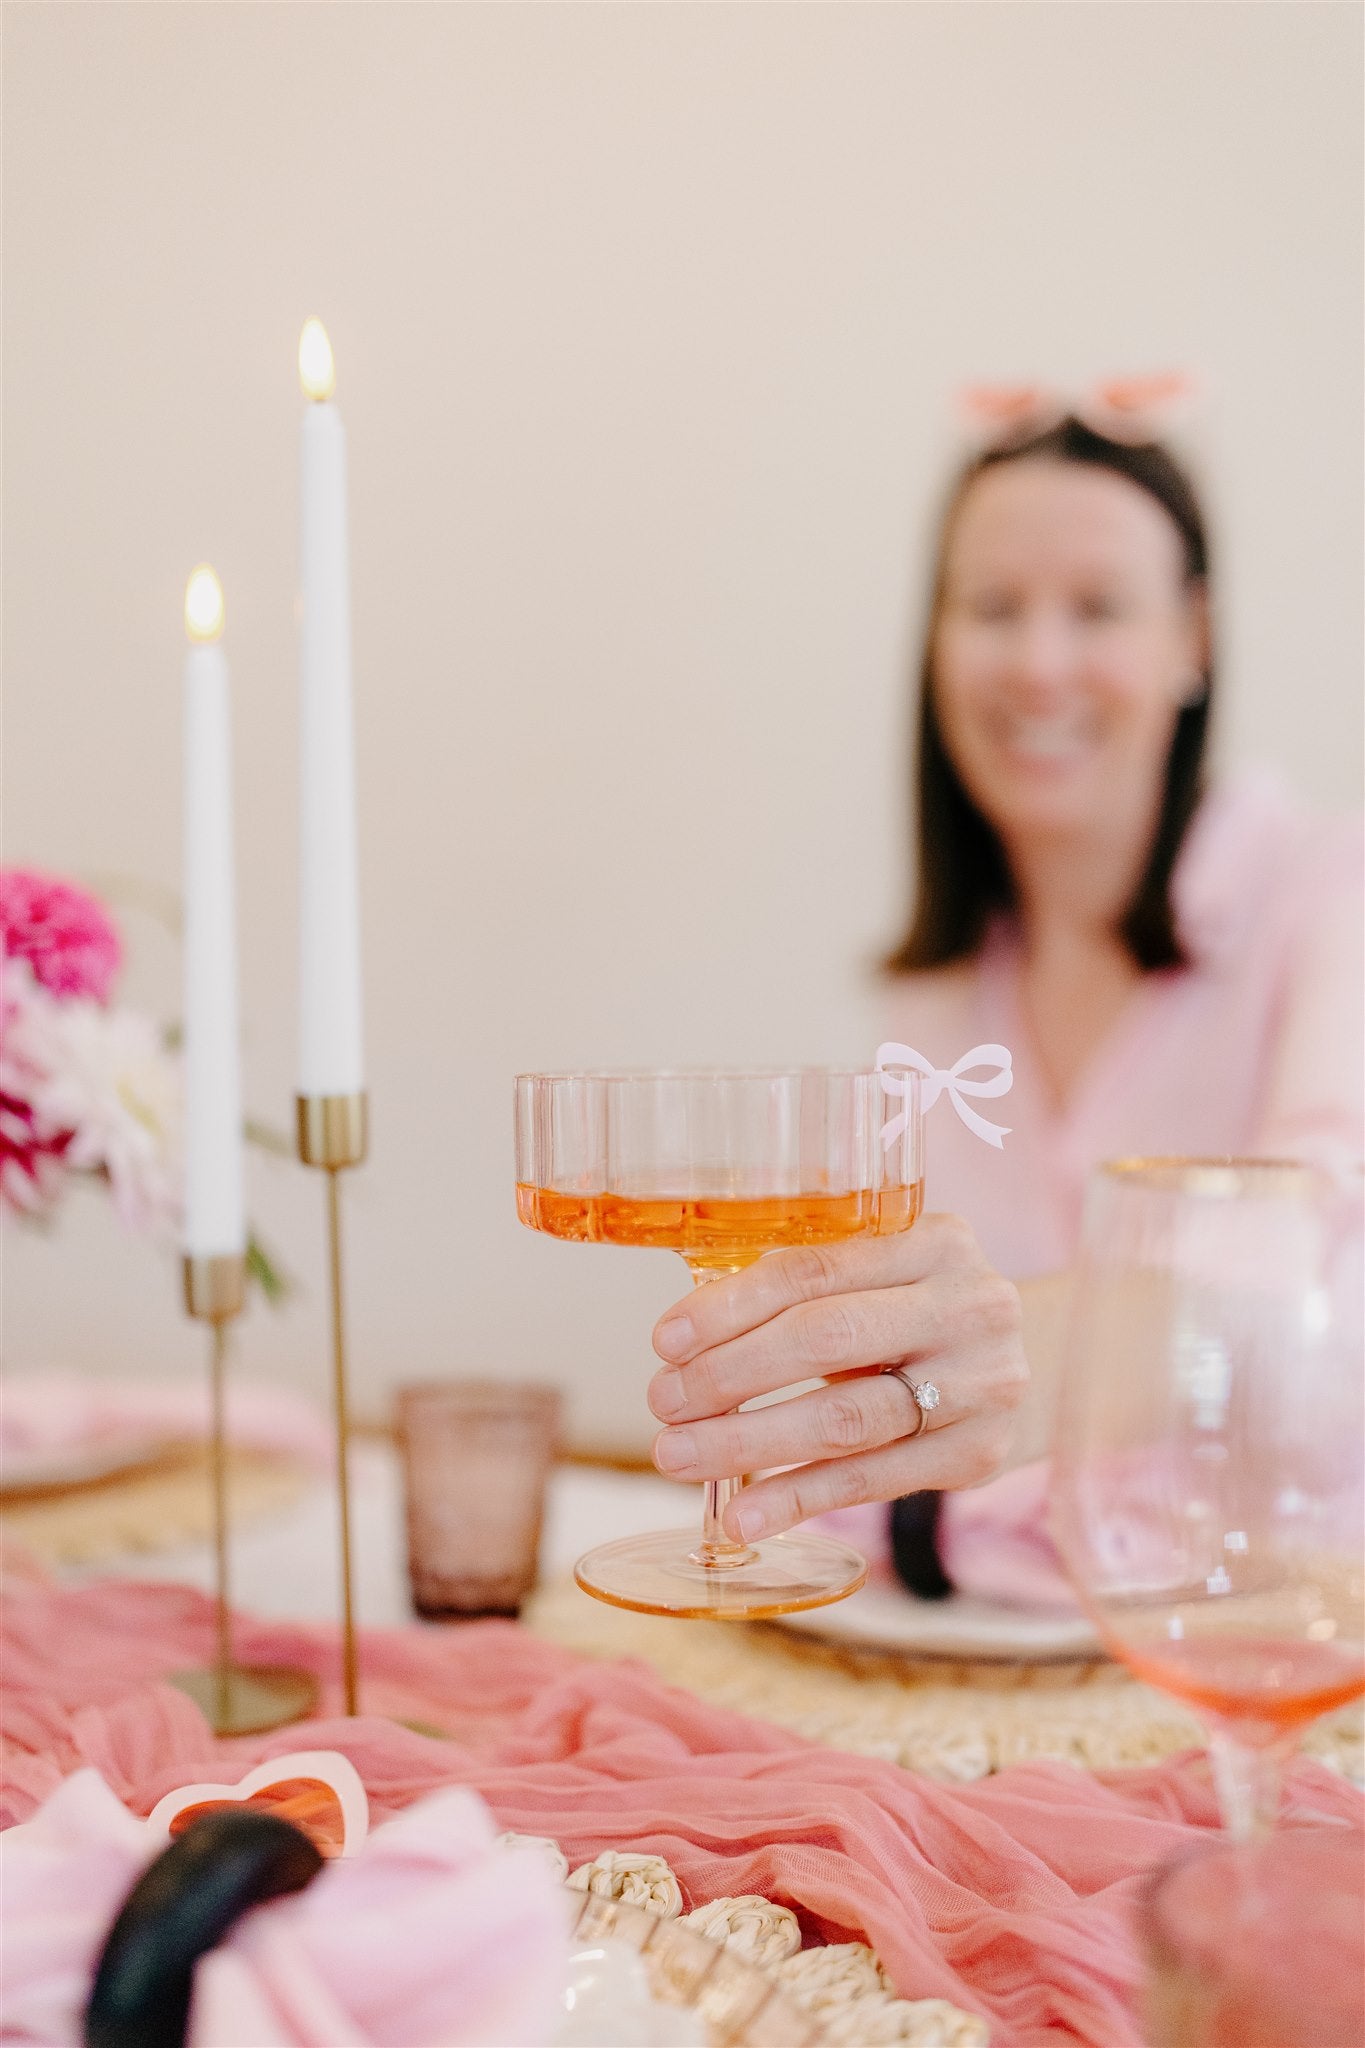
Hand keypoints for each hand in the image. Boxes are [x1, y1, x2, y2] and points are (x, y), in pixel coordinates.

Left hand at [646, 1215, 1026, 1542]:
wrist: (1024, 1365)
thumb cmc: (915, 1314)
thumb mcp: (880, 1277)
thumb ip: (805, 1290)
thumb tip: (685, 1340)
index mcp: (935, 1241)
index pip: (813, 1270)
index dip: (730, 1306)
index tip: (665, 1339)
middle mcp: (970, 1306)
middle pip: (825, 1340)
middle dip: (729, 1374)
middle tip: (663, 1402)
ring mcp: (982, 1384)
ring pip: (844, 1419)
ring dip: (748, 1443)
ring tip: (679, 1457)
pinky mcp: (977, 1455)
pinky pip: (870, 1481)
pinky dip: (798, 1500)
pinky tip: (743, 1516)